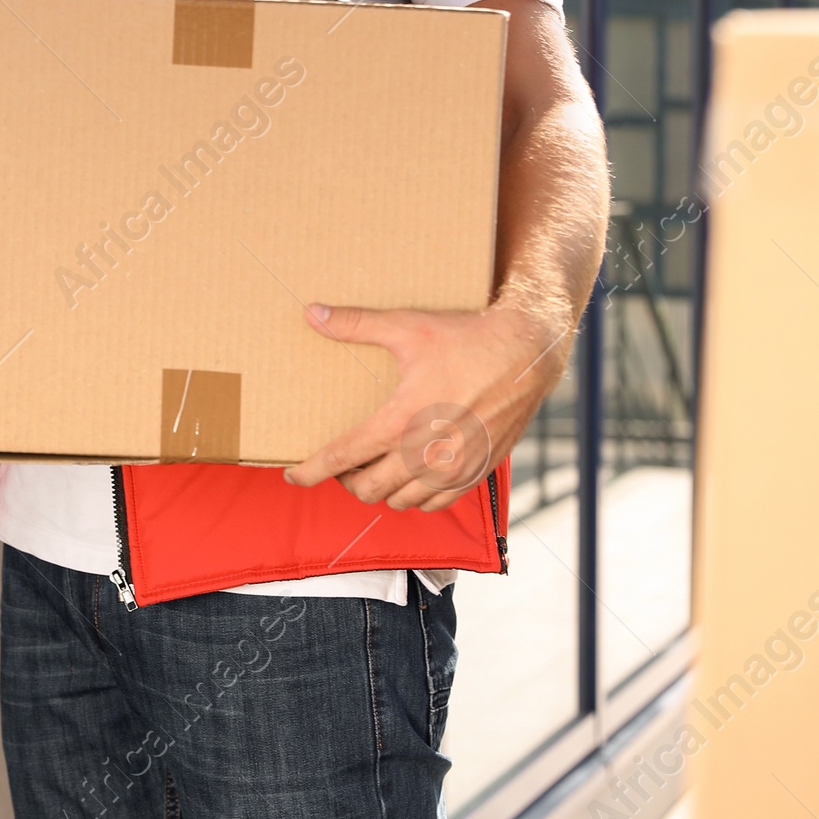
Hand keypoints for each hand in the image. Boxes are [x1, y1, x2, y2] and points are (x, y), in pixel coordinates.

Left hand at [283, 295, 569, 510]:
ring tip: (375, 467)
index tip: (292, 475)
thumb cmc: (467, 339)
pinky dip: (415, 496)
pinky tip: (411, 476)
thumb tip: (312, 313)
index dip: (310, 471)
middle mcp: (425, 453)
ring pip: (399, 502)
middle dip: (346, 480)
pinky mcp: (475, 473)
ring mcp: (452, 469)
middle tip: (342, 462)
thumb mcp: (408, 327)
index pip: (342, 457)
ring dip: (380, 490)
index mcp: (401, 420)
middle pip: (367, 489)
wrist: (527, 353)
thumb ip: (356, 324)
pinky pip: (435, 504)